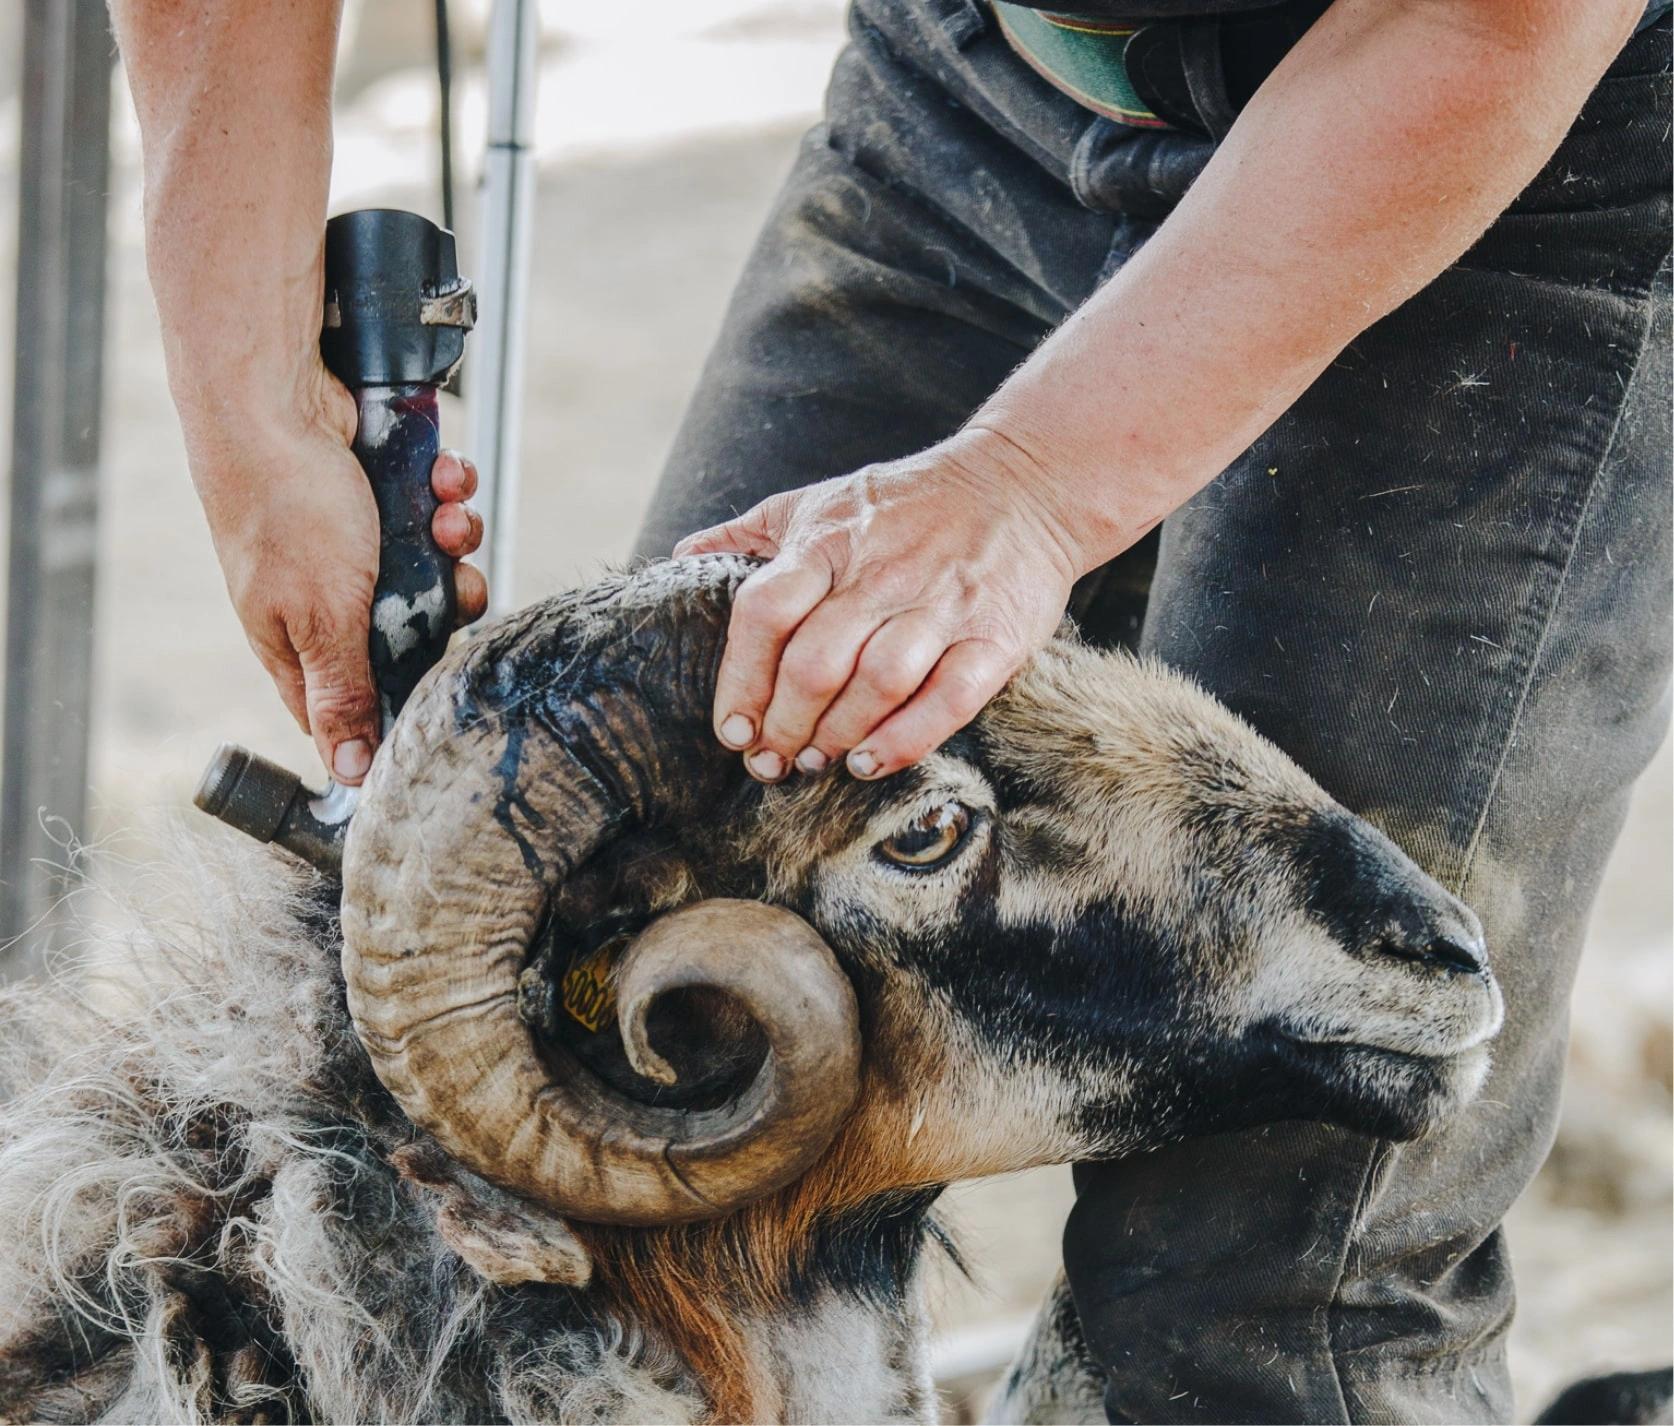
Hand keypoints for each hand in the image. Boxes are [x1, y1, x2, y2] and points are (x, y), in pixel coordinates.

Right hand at [190, 365, 486, 784]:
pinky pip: (437, 511)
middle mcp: (330, 597)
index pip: (359, 705)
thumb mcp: (322, 614)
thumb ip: (344, 691)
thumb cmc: (286, 506)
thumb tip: (351, 774)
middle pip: (419, 633)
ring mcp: (361, 544)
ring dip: (455, 540)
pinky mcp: (387, 495)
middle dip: (450, 603)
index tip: (446, 686)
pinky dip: (447, 492)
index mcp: (300, 643)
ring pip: (439, 568)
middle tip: (456, 583)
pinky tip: (442, 477)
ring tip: (445, 517)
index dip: (406, 701)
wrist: (278, 394)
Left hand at [674, 430, 1084, 781]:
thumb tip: (681, 560)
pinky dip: (905, 739)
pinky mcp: (996, 636)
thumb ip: (750, 534)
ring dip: (837, 735)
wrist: (1026, 481)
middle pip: (816, 662)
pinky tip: (870, 761)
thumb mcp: (822, 501)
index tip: (731, 726)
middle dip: (784, 724)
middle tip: (773, 758)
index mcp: (830, 540)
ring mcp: (942, 605)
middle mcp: (883, 572)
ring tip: (817, 761)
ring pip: (877, 683)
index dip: (740, 678)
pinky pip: (948, 699)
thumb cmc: (910, 502)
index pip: (766, 612)